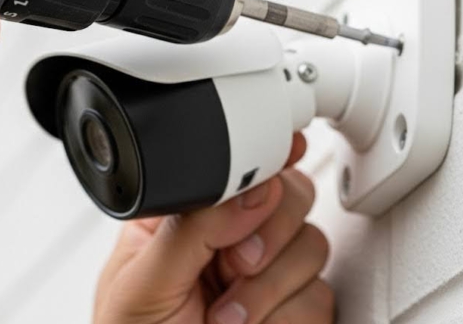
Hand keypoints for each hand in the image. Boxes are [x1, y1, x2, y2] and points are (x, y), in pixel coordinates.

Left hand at [95, 134, 334, 323]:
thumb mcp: (141, 286)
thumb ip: (194, 229)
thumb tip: (251, 187)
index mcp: (182, 220)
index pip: (235, 167)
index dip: (266, 158)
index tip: (282, 155)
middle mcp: (229, 243)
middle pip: (291, 196)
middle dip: (267, 234)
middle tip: (233, 267)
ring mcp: (267, 278)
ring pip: (312, 246)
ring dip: (268, 289)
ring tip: (225, 320)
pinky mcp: (295, 314)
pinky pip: (321, 296)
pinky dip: (286, 320)